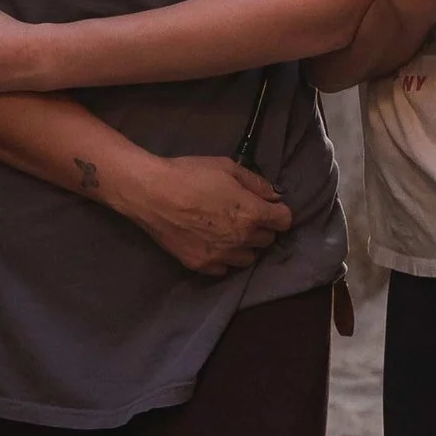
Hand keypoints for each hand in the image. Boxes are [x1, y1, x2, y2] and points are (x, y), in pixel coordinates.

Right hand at [125, 154, 294, 275]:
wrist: (151, 193)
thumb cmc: (190, 174)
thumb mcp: (227, 167)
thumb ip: (256, 183)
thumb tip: (274, 196)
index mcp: (252, 213)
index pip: (284, 221)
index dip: (278, 212)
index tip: (268, 207)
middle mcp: (242, 239)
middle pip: (267, 240)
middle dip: (261, 227)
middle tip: (244, 215)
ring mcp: (222, 256)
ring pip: (248, 258)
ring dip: (244, 246)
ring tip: (229, 232)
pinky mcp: (202, 265)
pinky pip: (224, 268)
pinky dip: (223, 258)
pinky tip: (212, 243)